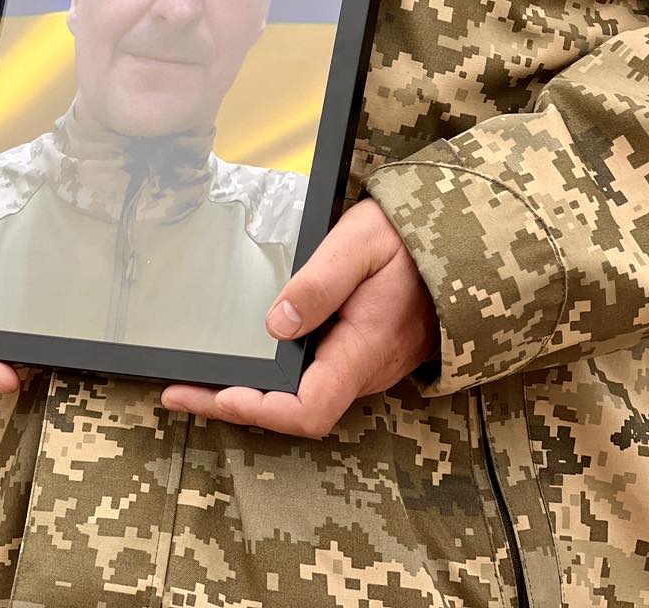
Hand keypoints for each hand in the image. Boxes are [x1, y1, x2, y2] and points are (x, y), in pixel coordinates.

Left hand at [161, 198, 437, 438]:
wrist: (468, 239)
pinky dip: (277, 378)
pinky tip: (249, 363)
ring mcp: (368, 365)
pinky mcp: (367, 354)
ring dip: (254, 394)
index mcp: (364, 350)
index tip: (208, 394)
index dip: (254, 409)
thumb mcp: (360, 244)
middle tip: (180, 391)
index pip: (306, 409)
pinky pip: (318, 379)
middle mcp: (367, 370)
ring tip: (199, 382)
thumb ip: (319, 284)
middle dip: (236, 405)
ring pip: (305, 397)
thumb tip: (277, 324)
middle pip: (295, 411)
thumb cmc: (412, 238)